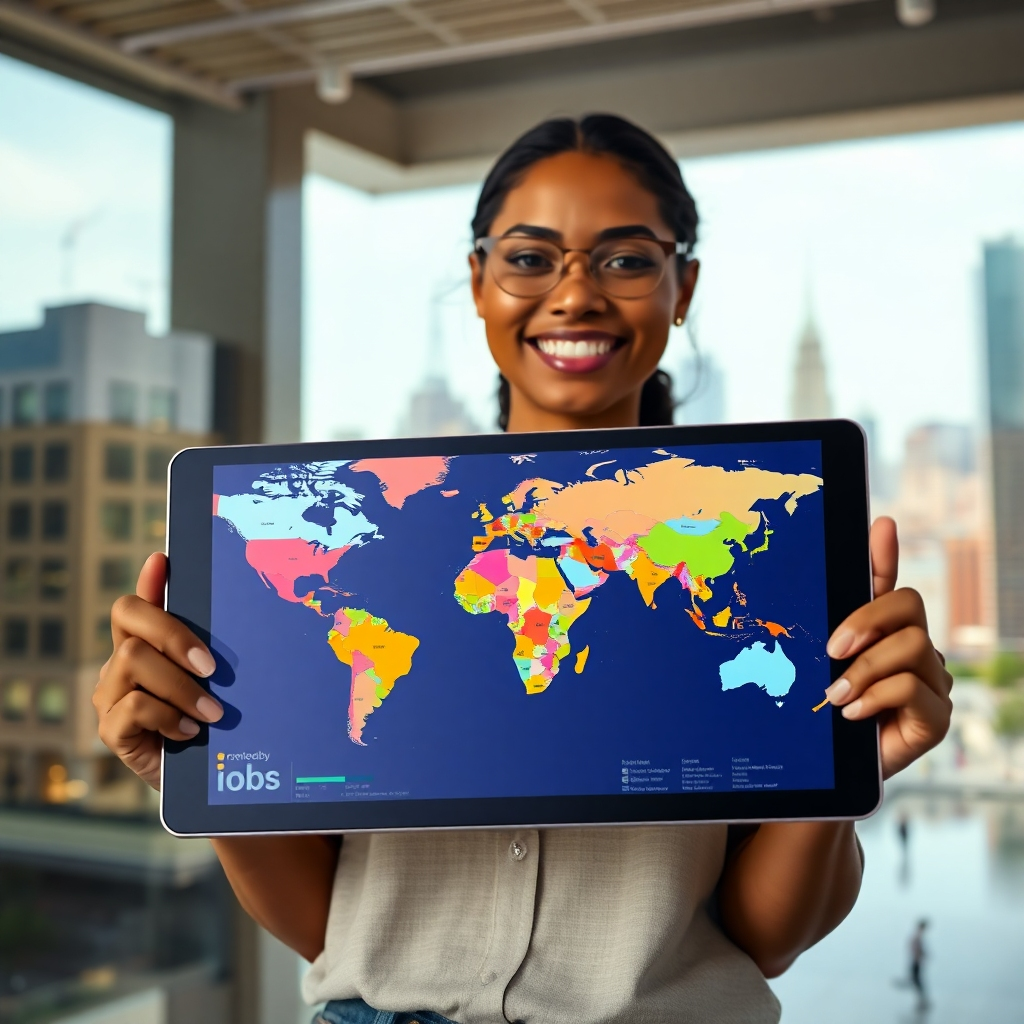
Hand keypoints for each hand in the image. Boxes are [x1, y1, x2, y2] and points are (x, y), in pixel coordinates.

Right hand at [94, 552, 222, 789]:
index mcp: (147, 646)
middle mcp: (121, 663)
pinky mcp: (111, 729)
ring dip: (179, 686)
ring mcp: (110, 695)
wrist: (206, 783)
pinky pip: (132, 706)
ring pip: (132, 661)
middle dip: (173, 634)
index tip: (164, 559)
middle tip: (212, 667)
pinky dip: (167, 716)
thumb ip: (212, 651)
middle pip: (128, 617)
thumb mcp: (218, 685)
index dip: (148, 581)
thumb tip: (230, 611)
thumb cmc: (214, 727)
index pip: (138, 603)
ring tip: (212, 713)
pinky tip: (190, 731)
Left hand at [823, 516, 951, 779]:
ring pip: (913, 645)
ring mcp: (932, 683)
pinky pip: (913, 686)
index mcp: (882, 635)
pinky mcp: (937, 717)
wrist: (829, 779)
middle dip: (868, 619)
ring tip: (835, 695)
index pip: (888, 586)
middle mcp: (914, 652)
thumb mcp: (817, 670)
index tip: (879, 525)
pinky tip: (854, 712)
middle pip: (909, 605)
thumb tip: (827, 579)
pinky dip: (877, 695)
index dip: (885, 554)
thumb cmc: (824, 722)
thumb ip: (828, 628)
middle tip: (832, 648)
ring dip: (866, 668)